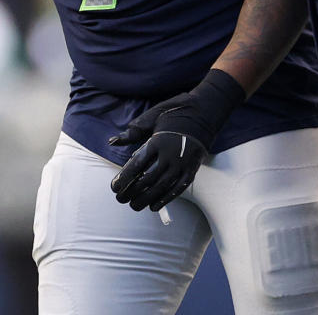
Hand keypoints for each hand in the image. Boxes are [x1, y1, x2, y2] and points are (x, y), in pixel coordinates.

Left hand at [109, 69, 244, 211]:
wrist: (205, 112)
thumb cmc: (174, 113)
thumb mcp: (153, 117)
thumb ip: (134, 131)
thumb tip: (112, 141)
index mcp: (158, 140)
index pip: (137, 165)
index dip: (124, 178)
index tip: (114, 187)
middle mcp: (171, 154)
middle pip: (148, 179)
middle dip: (131, 192)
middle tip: (120, 199)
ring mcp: (183, 163)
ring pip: (162, 187)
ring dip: (146, 199)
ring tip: (134, 205)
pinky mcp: (192, 170)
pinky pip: (178, 189)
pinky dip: (165, 200)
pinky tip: (153, 206)